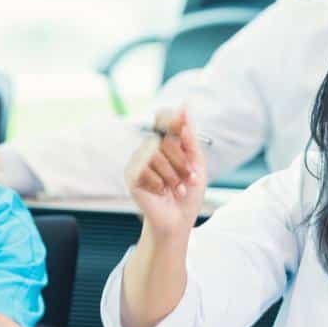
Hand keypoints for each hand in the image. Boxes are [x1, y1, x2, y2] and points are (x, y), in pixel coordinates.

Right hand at [124, 109, 207, 237]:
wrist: (179, 219)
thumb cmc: (188, 192)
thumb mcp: (197, 163)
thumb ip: (190, 137)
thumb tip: (185, 107)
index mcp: (167, 142)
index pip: (164, 117)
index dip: (175, 120)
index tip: (186, 129)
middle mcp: (150, 148)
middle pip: (164, 138)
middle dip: (182, 161)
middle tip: (191, 178)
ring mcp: (138, 161)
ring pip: (155, 154)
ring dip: (173, 175)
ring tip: (178, 189)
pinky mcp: (131, 175)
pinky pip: (144, 170)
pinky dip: (159, 184)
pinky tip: (161, 193)